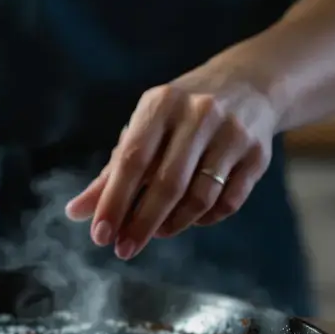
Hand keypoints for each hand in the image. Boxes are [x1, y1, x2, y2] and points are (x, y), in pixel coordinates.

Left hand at [64, 68, 279, 259]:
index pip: (132, 160)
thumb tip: (75, 213)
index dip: (114, 201)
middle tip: (124, 249)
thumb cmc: (180, 114)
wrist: (249, 84)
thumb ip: (111, 172)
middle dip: (142, 223)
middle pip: (168, 183)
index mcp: (162, 104)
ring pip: (201, 197)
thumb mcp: (145, 128)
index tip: (100, 234)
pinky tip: (189, 220)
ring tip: (156, 233)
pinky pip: (229, 202)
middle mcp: (200, 115)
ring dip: (174, 224)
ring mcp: (233, 134)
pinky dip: (205, 219)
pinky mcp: (258, 155)